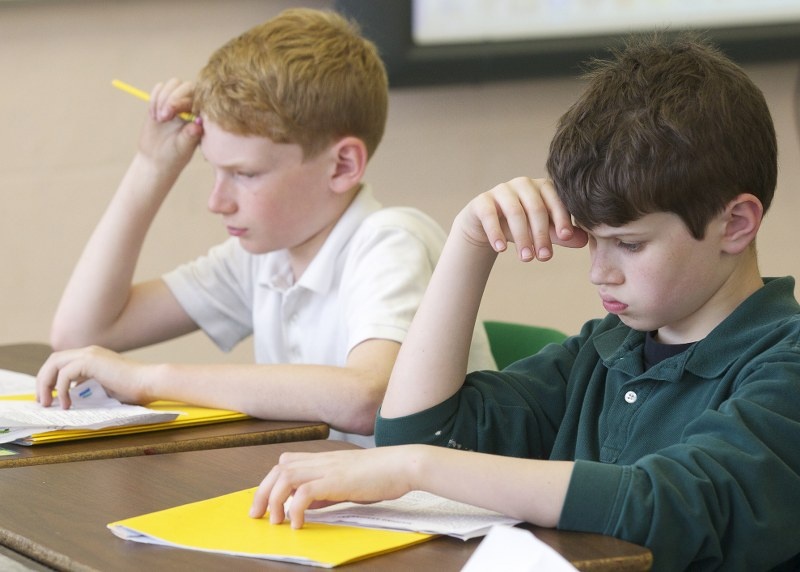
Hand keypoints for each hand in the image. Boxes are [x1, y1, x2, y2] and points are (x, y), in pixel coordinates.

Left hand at [35, 346, 151, 408]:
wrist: (150, 382)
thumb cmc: (135, 388)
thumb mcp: (106, 387)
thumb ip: (89, 387)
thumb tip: (72, 398)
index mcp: (93, 356)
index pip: (62, 362)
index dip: (50, 379)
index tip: (48, 397)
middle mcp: (89, 351)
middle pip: (53, 360)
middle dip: (43, 381)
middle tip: (42, 401)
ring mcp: (90, 354)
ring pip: (54, 364)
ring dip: (46, 384)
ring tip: (48, 402)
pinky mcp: (91, 361)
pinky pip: (64, 374)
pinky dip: (60, 390)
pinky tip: (67, 403)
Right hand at [137, 78, 202, 172]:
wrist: (155, 160)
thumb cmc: (173, 157)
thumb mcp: (182, 149)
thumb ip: (190, 136)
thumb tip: (197, 124)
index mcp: (201, 116)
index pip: (198, 97)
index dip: (183, 101)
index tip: (171, 116)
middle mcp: (191, 107)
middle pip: (186, 86)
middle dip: (171, 98)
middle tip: (163, 118)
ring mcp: (176, 102)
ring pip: (173, 84)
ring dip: (162, 98)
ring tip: (159, 119)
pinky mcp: (161, 101)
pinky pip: (159, 88)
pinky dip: (154, 98)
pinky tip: (153, 115)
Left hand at [249, 446, 417, 528]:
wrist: (403, 464)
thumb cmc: (382, 474)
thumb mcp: (348, 481)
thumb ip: (326, 489)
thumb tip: (307, 503)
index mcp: (325, 459)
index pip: (286, 462)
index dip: (271, 481)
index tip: (265, 503)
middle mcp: (322, 460)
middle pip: (279, 468)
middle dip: (263, 492)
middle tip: (258, 515)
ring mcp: (329, 468)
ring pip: (286, 476)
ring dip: (274, 499)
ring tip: (277, 521)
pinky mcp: (336, 480)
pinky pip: (305, 491)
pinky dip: (295, 507)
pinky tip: (298, 522)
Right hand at [457, 177, 587, 261]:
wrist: (485, 225)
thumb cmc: (520, 225)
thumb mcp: (542, 230)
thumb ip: (561, 234)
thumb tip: (585, 241)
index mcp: (543, 187)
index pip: (555, 199)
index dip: (561, 218)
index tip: (566, 237)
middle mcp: (523, 184)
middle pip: (536, 207)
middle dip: (541, 234)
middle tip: (544, 257)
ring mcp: (501, 190)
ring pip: (514, 212)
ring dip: (522, 237)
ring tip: (526, 259)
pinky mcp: (482, 201)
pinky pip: (489, 215)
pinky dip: (496, 233)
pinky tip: (501, 250)